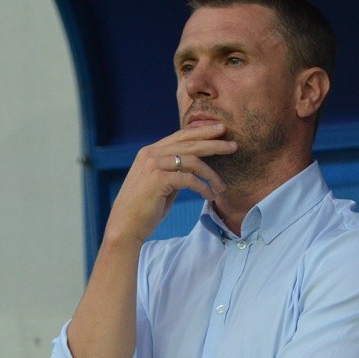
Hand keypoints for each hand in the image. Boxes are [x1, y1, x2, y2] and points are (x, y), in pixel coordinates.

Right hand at [103, 124, 236, 244]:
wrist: (125, 226)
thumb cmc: (144, 209)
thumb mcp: (161, 184)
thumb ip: (175, 172)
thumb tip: (195, 166)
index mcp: (150, 152)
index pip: (181, 136)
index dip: (202, 132)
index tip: (220, 131)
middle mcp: (151, 154)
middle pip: (189, 143)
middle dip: (214, 143)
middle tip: (233, 145)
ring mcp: (153, 165)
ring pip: (192, 160)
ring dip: (211, 174)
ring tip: (222, 186)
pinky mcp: (158, 180)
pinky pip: (189, 179)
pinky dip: (203, 188)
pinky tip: (209, 196)